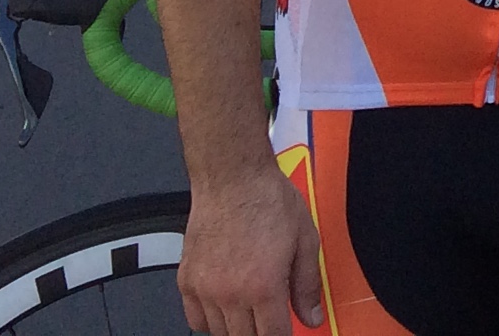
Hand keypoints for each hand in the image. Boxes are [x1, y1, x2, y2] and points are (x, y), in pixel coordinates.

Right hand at [179, 165, 320, 335]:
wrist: (232, 177)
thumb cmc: (269, 200)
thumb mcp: (305, 239)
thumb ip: (307, 284)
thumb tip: (311, 317)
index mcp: (263, 287)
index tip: (286, 332)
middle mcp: (230, 294)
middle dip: (261, 333)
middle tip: (269, 318)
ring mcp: (204, 289)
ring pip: (219, 332)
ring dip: (237, 328)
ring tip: (250, 310)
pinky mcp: (186, 280)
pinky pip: (195, 319)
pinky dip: (209, 320)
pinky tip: (225, 306)